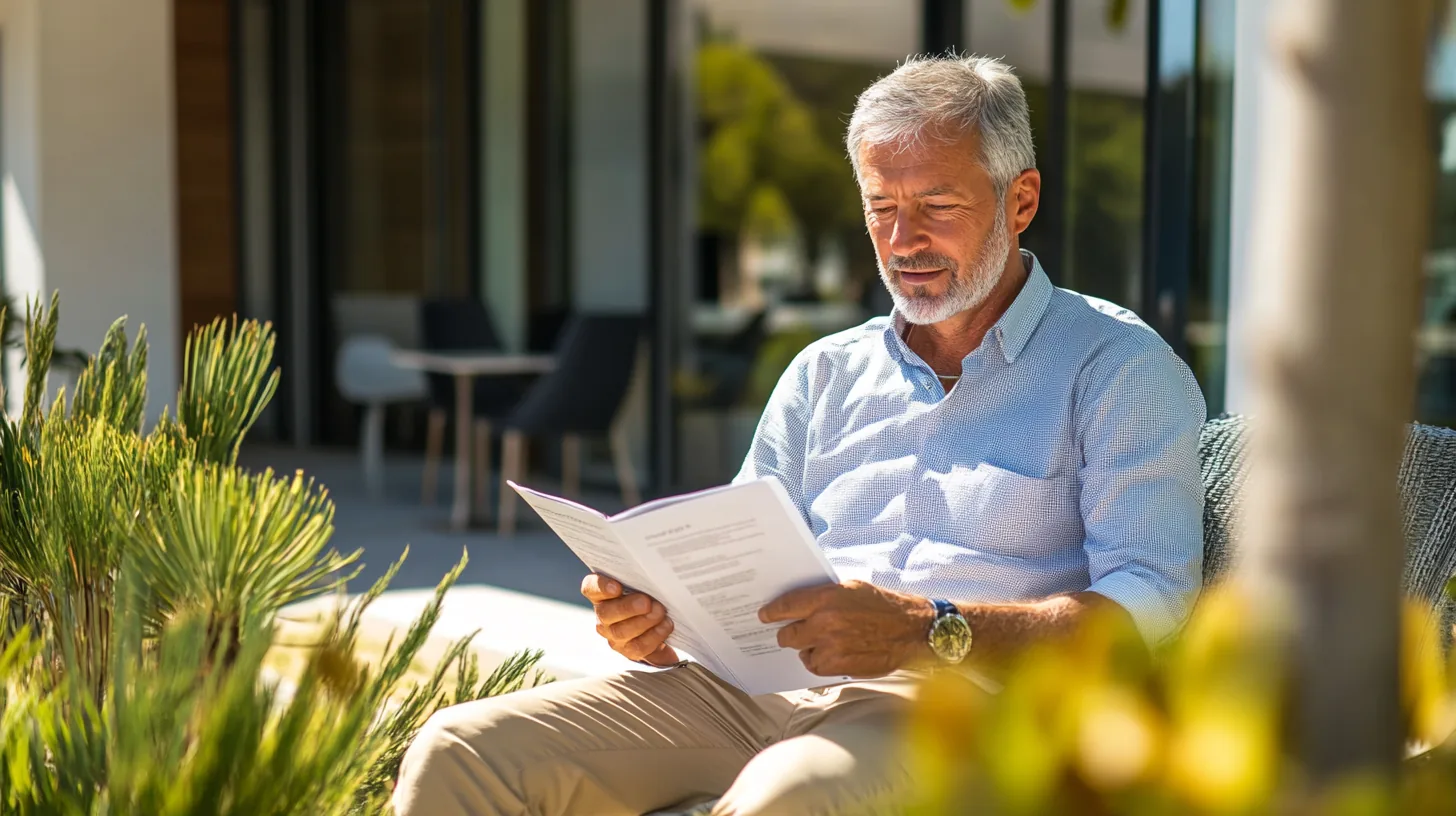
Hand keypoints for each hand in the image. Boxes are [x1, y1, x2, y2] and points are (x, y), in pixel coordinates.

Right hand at [581, 574, 679, 665]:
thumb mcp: (644, 584)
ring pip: (622, 632)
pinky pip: (638, 646)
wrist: (663, 624)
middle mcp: (604, 616)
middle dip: (628, 608)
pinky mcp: (629, 650)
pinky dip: (655, 635)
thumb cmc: (650, 596)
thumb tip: (654, 568)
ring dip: (644, 621)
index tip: (616, 587)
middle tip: (647, 603)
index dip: (600, 587)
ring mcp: (614, 635)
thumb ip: (641, 578)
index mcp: (602, 594)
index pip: (591, 588)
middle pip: (606, 613)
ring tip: (660, 612)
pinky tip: (665, 625)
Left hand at [759, 580, 934, 676]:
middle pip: (787, 635)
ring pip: (801, 652)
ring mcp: (831, 647)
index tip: (764, 616)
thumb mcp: (851, 588)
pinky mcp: (839, 666)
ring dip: (807, 649)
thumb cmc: (883, 606)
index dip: (771, 612)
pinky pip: (815, 667)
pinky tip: (832, 653)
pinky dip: (820, 661)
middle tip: (793, 632)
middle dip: (788, 634)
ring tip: (823, 642)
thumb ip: (823, 596)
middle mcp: (825, 623)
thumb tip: (800, 604)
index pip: (785, 606)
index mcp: (826, 598)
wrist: (910, 630)